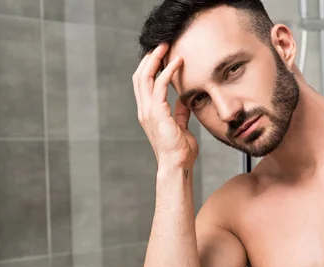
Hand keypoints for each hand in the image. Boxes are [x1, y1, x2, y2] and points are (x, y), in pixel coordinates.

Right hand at [132, 43, 198, 168]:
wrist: (177, 165)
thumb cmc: (180, 150)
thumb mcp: (181, 127)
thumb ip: (180, 113)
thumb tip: (184, 100)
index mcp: (148, 113)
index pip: (143, 84)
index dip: (149, 67)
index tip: (161, 55)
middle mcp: (144, 110)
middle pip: (140, 76)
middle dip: (149, 58)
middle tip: (162, 44)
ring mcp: (148, 111)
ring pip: (145, 77)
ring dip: (156, 59)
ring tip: (167, 46)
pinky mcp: (156, 113)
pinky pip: (159, 86)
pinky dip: (168, 71)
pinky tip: (177, 62)